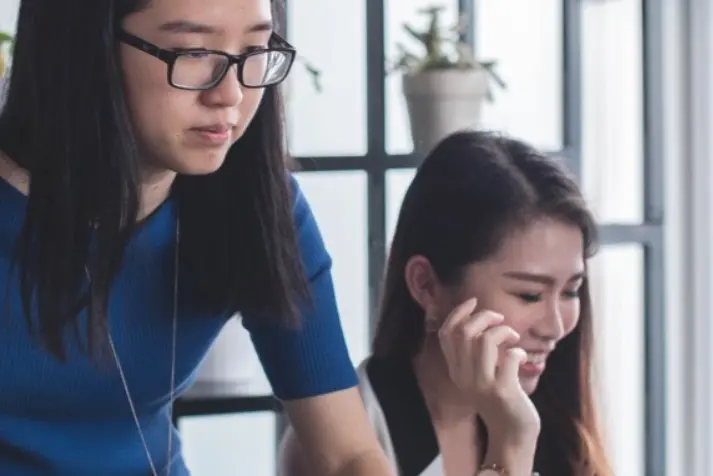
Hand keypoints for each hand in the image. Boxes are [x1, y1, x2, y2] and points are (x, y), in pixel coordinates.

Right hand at [437, 298, 540, 444]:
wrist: (511, 436)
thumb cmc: (499, 401)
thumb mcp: (478, 377)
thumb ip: (475, 355)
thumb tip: (482, 321)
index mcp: (456, 370)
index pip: (446, 333)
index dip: (458, 312)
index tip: (474, 302)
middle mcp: (464, 376)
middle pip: (465, 332)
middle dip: (484, 317)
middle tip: (500, 319)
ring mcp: (483, 384)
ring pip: (485, 340)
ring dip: (503, 331)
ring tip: (513, 337)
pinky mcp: (503, 391)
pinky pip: (510, 357)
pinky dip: (518, 350)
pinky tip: (521, 356)